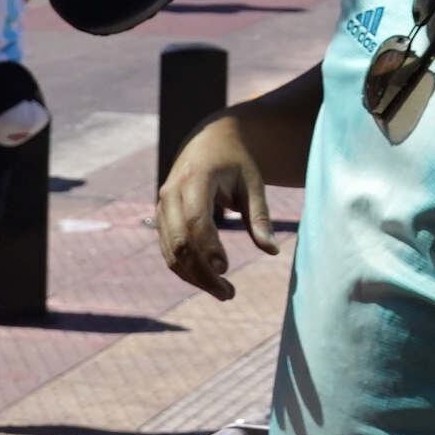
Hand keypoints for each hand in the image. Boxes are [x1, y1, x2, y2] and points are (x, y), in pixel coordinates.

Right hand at [155, 114, 277, 299]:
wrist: (208, 141)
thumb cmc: (236, 162)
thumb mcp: (253, 182)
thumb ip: (260, 215)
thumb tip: (272, 251)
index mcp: (195, 177)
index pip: (196, 218)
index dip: (208, 246)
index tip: (226, 269)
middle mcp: (172, 192)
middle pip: (180, 242)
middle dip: (202, 273)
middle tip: (230, 294)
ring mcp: (162, 207)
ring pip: (172, 252)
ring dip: (194, 278)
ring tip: (225, 293)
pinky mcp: (161, 219)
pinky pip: (169, 251)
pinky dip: (186, 270)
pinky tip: (210, 281)